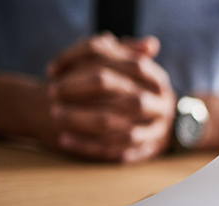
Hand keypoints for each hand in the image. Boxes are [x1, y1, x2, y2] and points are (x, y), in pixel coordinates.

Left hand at [46, 33, 175, 161]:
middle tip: (53, 91)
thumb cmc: (138, 92)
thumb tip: (107, 39)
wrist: (166, 127)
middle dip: (80, 89)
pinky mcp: (144, 152)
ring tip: (56, 114)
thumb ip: (120, 54)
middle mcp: (159, 104)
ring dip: (82, 120)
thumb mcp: (134, 71)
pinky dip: (88, 146)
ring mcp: (154, 130)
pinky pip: (115, 152)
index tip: (54, 69)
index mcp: (157, 79)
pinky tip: (65, 140)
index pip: (123, 62)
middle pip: (120, 92)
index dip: (85, 61)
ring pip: (116, 125)